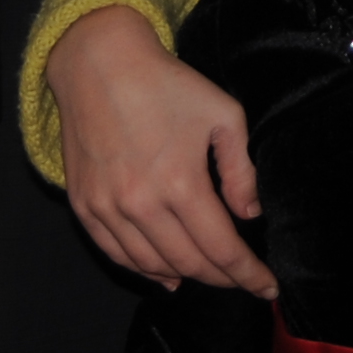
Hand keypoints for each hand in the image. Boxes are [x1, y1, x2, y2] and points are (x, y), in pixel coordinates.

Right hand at [45, 6, 273, 296]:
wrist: (98, 64)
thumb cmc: (165, 84)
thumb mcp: (222, 113)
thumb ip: (241, 169)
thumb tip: (249, 214)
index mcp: (180, 183)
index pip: (221, 249)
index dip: (248, 274)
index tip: (268, 289)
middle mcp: (140, 204)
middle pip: (190, 264)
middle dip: (222, 278)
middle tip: (243, 280)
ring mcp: (107, 208)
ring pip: (153, 266)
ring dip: (186, 277)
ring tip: (210, 277)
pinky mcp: (84, 205)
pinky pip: (116, 254)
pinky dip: (143, 270)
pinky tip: (164, 275)